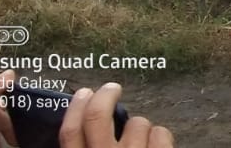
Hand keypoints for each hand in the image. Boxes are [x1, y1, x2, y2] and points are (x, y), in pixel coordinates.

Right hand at [59, 82, 173, 147]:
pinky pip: (161, 133)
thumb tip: (79, 130)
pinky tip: (157, 144)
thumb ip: (84, 147)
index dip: (76, 108)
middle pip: (97, 116)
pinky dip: (160, 136)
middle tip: (112, 88)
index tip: (84, 93)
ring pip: (136, 123)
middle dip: (105, 96)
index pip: (70, 131)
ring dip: (140, 127)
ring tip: (140, 140)